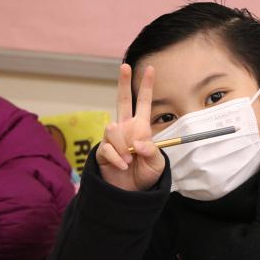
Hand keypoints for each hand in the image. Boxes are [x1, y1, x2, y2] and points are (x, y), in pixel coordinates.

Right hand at [95, 64, 164, 190]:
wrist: (130, 193)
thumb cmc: (145, 175)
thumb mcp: (157, 163)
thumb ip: (152, 150)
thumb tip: (138, 142)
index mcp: (141, 128)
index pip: (144, 103)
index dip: (147, 87)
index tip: (151, 69)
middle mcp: (126, 128)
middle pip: (122, 100)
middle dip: (124, 83)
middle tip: (125, 66)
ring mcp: (113, 138)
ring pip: (113, 128)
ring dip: (123, 145)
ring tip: (130, 160)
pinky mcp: (102, 150)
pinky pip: (108, 147)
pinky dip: (117, 158)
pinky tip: (123, 166)